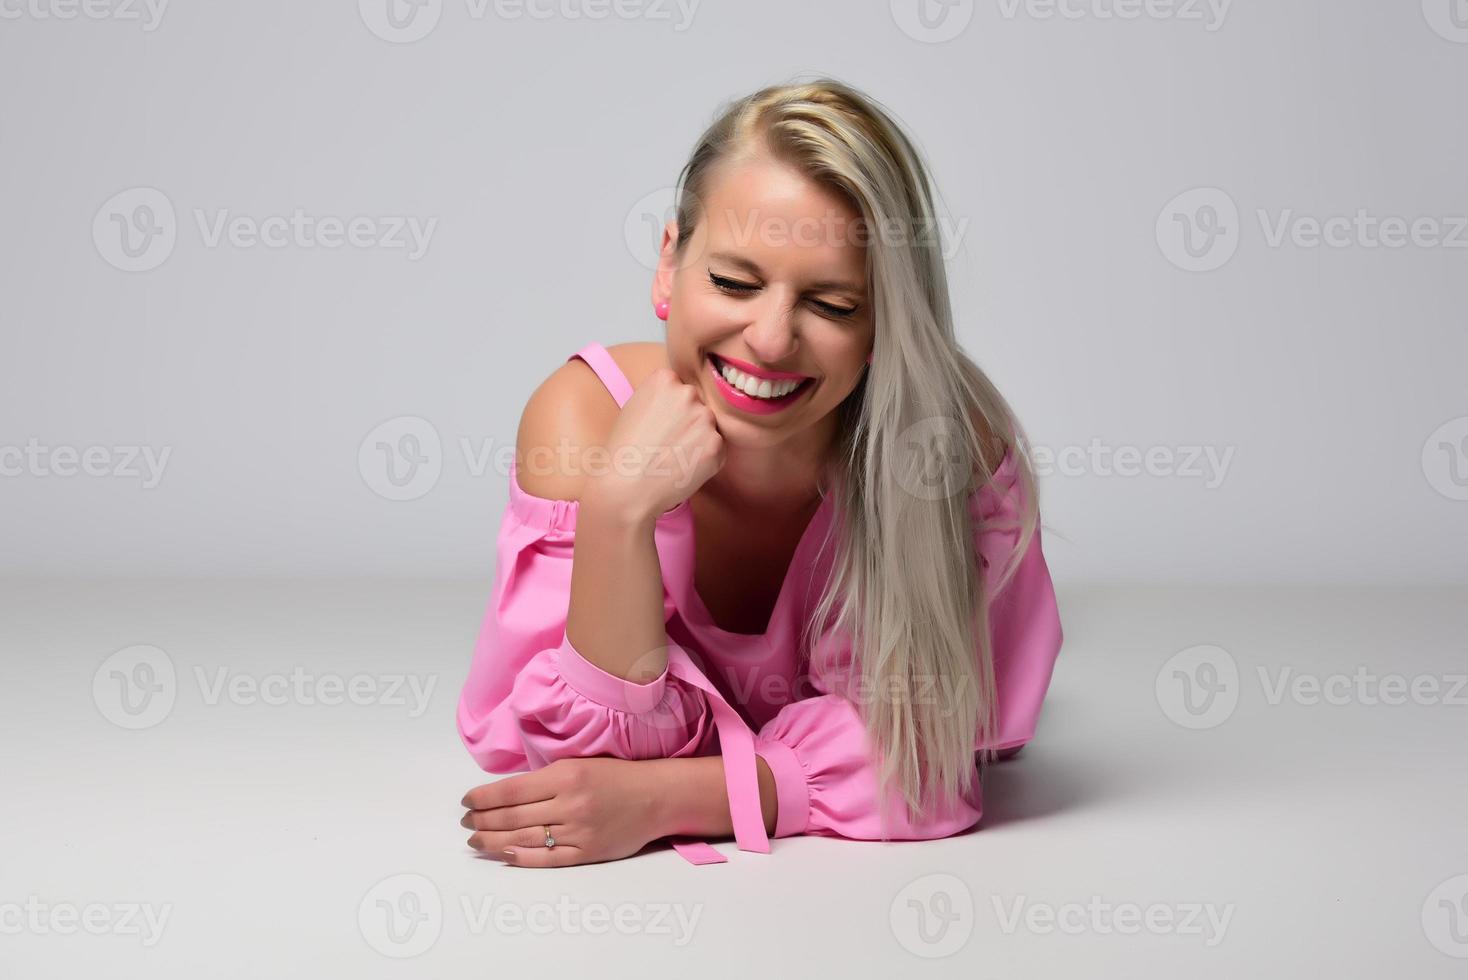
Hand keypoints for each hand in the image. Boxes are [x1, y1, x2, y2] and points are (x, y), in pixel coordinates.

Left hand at [460, 757, 665, 867]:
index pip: (511, 790)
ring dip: (494, 841)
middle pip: (513, 816)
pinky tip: (504, 854)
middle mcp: (570, 804)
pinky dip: (523, 857)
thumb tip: (505, 793)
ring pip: (525, 838)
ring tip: (475, 841)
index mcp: (566, 776)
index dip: (483, 798)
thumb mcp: (579, 763)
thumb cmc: (616, 776)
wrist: (656, 796)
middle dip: (483, 821)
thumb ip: (546, 778)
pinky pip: (548, 858)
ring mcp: (579, 830)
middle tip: (466, 823)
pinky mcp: (588, 852)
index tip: (467, 801)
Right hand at [583, 367, 724, 522]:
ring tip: (673, 457)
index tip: (659, 424)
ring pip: (708, 427)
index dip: (670, 409)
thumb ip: (661, 397)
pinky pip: (716, 448)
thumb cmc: (623, 451)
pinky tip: (683, 467)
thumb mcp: (634, 407)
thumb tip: (680, 400)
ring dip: (698, 440)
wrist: (625, 487)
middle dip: (688, 422)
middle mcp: (687, 393)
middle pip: (697, 405)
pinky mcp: (716, 444)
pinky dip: (705, 459)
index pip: (679, 388)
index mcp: (664, 379)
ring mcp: (705, 418)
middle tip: (667, 443)